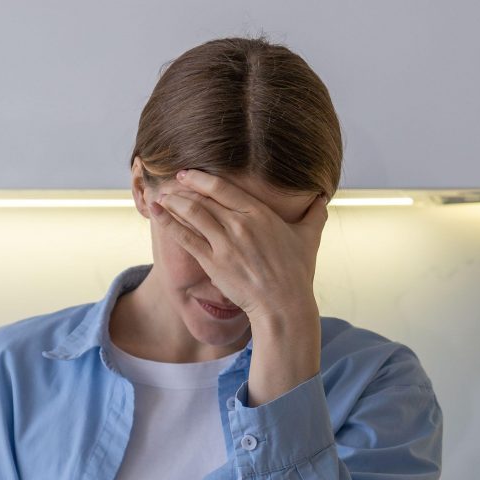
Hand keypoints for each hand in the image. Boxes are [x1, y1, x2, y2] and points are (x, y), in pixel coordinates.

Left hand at [152, 168, 328, 328]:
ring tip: (161, 195)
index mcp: (260, 214)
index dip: (201, 178)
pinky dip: (168, 223)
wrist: (284, 306)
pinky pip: (185, 238)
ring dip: (173, 202)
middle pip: (203, 198)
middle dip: (183, 188)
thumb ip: (314, 215)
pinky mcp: (213, 263)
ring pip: (191, 213)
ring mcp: (225, 244)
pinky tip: (157, 213)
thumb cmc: (297, 274)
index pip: (223, 188)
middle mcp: (240, 225)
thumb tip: (322, 199)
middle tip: (171, 182)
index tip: (188, 173)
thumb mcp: (309, 239)